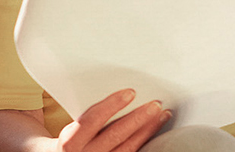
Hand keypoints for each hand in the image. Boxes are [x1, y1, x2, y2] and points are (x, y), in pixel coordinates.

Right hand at [45, 89, 170, 151]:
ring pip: (128, 148)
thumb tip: (117, 89)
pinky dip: (146, 142)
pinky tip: (156, 131)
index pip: (93, 119)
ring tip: (163, 115)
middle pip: (116, 135)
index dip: (112, 105)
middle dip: (138, 119)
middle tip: (156, 104)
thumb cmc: (72, 138)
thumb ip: (88, 114)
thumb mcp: (71, 126)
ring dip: (148, 130)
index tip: (131, 92)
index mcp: (71, 140)